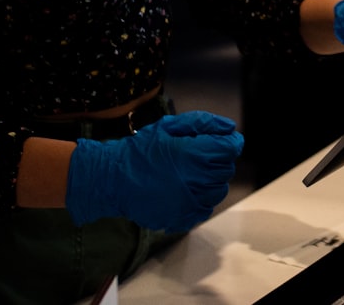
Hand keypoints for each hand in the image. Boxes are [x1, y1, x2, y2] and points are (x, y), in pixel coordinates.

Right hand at [66, 111, 243, 230]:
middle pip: (226, 169)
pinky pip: (205, 208)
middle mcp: (196, 181)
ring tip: (190, 172)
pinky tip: (184, 189)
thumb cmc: (141, 149)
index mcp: (194, 155)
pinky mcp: (182, 219)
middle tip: (198, 154)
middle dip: (218, 159)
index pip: (231, 148)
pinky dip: (201, 198)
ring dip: (211, 180)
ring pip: (218, 190)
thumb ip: (203, 123)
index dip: (228, 142)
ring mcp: (189, 203)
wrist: (113, 179)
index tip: (219, 141)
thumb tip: (230, 128)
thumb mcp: (170, 126)